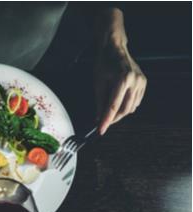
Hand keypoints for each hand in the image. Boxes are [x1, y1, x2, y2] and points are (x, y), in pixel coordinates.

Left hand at [94, 13, 146, 134]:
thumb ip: (100, 103)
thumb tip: (99, 119)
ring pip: (131, 108)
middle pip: (124, 110)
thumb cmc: (104, 64)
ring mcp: (141, 82)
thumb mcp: (98, 84)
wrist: (115, 49)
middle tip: (103, 122)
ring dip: (119, 113)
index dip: (106, 120)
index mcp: (122, 79)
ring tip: (109, 109)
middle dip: (113, 119)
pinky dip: (127, 106)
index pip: (113, 106)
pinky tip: (119, 102)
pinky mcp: (144, 83)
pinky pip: (135, 102)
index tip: (100, 130)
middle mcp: (135, 81)